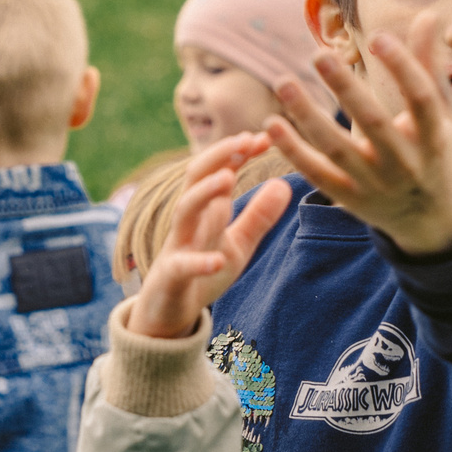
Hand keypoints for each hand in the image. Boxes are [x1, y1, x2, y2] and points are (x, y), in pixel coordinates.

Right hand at [127, 134, 292, 341]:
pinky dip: (199, 262)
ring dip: (204, 193)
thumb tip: (284, 184)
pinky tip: (218, 259)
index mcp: (206, 211)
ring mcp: (177, 247)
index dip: (240, 152)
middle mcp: (189, 222)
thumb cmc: (201, 274)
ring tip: (228, 179)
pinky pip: (182, 266)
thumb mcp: (238, 245)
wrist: (167, 314)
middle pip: (196, 179)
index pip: (221, 171)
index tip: (266, 137)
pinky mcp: (170, 278)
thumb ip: (258, 216)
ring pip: (184, 212)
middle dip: (219, 157)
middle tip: (245, 140)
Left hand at [267, 33, 451, 256]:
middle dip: (346, 90)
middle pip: (373, 124)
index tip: (379, 37)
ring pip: (336, 150)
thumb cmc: (438, 151)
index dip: (403, 67)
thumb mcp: (443, 113)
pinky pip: (317, 174)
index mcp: (435, 138)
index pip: (420, 99)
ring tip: (283, 82)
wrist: (434, 220)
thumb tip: (425, 15)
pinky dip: (293, 151)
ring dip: (307, 117)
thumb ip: (429, 65)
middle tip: (319, 55)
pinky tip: (271, 124)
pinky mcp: (350, 198)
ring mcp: (376, 184)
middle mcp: (406, 164)